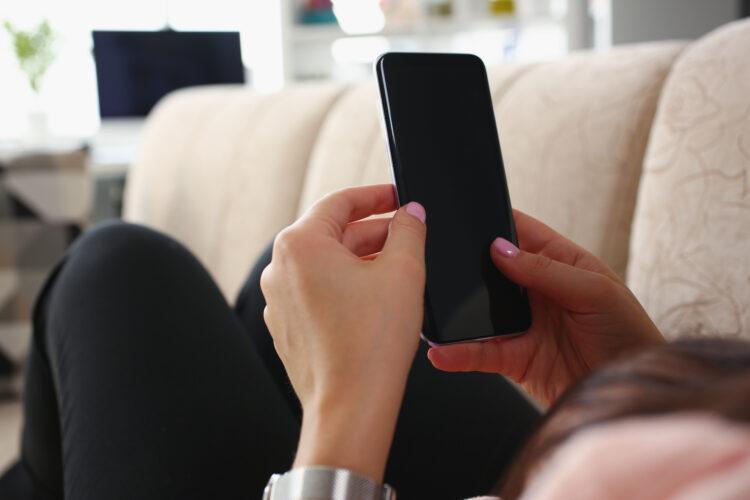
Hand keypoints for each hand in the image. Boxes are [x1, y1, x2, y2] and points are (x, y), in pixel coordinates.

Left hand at [260, 184, 426, 482]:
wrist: (351, 405)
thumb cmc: (372, 342)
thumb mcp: (404, 271)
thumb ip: (409, 230)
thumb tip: (411, 213)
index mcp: (299, 244)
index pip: (340, 202)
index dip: (376, 196)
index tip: (399, 197)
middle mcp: (279, 269)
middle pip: (332, 233)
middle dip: (373, 232)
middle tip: (409, 234)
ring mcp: (279, 301)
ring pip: (326, 265)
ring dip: (361, 260)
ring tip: (398, 268)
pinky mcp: (287, 327)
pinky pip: (318, 293)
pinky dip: (346, 287)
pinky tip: (377, 299)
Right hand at [427, 209, 663, 406]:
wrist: (631, 393)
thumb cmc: (630, 335)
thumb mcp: (596, 292)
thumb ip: (547, 270)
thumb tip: (499, 250)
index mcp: (561, 262)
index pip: (520, 233)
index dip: (493, 222)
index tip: (462, 215)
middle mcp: (538, 291)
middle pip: (491, 270)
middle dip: (464, 266)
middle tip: (434, 261)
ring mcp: (525, 325)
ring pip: (480, 312)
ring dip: (457, 313)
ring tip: (431, 309)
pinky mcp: (517, 359)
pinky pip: (481, 352)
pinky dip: (459, 353)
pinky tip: (442, 351)